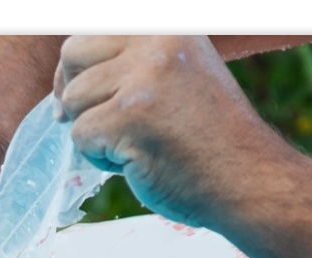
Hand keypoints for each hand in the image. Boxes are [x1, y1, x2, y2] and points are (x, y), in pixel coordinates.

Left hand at [54, 35, 291, 228]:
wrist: (247, 179)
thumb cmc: (209, 135)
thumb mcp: (178, 71)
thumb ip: (133, 59)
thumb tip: (64, 72)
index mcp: (167, 24)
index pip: (92, 27)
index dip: (77, 64)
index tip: (82, 91)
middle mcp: (157, 40)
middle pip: (73, 53)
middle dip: (75, 92)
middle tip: (97, 120)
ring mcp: (144, 77)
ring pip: (72, 98)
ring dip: (93, 129)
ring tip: (134, 143)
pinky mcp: (131, 115)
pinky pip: (80, 135)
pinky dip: (99, 157)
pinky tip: (136, 161)